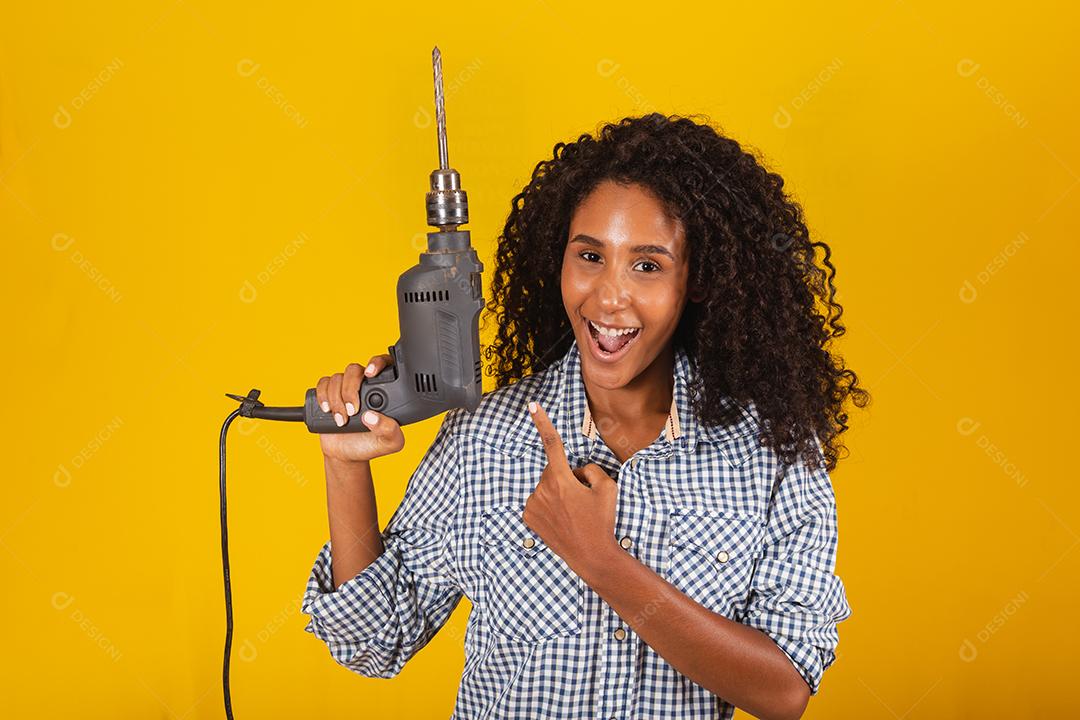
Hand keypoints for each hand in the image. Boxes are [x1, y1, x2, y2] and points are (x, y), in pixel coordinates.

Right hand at [316, 353, 404, 463]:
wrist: (347, 454)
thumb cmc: (371, 445)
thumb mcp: (389, 443)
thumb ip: (389, 430)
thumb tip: (372, 416)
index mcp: (385, 390)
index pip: (383, 364)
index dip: (376, 363)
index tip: (370, 374)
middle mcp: (365, 385)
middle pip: (354, 370)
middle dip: (350, 390)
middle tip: (353, 410)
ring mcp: (345, 388)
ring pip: (337, 378)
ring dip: (336, 399)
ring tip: (341, 420)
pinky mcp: (329, 393)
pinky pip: (323, 383)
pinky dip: (323, 396)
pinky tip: (328, 410)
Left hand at [523, 401, 619, 578]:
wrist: (592, 556)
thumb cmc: (602, 521)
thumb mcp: (608, 488)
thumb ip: (592, 469)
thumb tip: (578, 470)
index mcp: (561, 480)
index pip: (552, 444)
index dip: (542, 422)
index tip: (532, 405)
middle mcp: (542, 490)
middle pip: (553, 470)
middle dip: (567, 477)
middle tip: (583, 499)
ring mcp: (533, 505)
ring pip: (546, 487)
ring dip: (558, 493)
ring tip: (574, 514)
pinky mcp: (529, 518)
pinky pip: (540, 501)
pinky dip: (549, 506)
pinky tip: (562, 520)